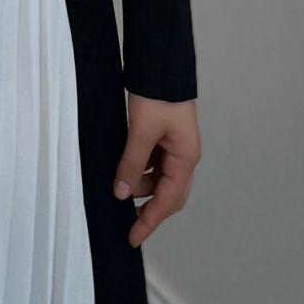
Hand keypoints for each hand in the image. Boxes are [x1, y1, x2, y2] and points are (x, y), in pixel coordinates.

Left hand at [113, 94, 200, 246]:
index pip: (168, 200)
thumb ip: (131, 164)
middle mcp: (184, 156)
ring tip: (117, 192)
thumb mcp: (141, 132)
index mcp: (186, 158)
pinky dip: (139, 172)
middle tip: (127, 225)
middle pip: (169, 194)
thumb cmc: (158, 96)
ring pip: (159, 179)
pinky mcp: (164, 138)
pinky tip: (123, 172)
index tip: (133, 238)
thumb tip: (122, 194)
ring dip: (141, 188)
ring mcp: (175, 147)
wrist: (161, 65)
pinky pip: (153, 164)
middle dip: (149, 210)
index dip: (150, 221)